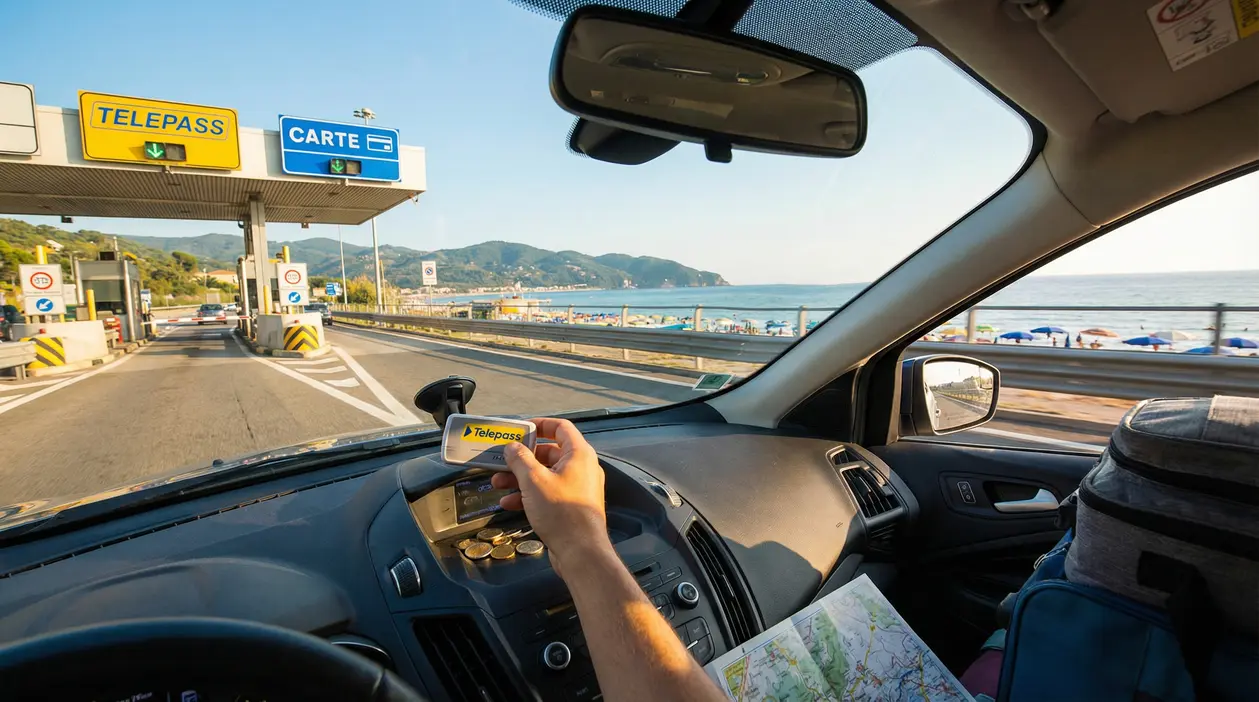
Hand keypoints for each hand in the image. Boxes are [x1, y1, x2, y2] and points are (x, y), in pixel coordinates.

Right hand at [490, 418, 609, 573]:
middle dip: (522, 458)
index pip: (560, 428)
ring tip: (498, 484)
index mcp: (579, 454)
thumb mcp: (534, 481)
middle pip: (548, 453)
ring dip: (521, 478)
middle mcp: (581, 468)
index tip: (520, 429)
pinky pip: (548, 493)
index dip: (540, 424)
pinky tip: (509, 503)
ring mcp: (577, 488)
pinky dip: (529, 495)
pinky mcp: (571, 506)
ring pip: (545, 475)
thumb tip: (512, 447)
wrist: (580, 551)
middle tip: (501, 462)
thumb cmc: (561, 511)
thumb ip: (520, 459)